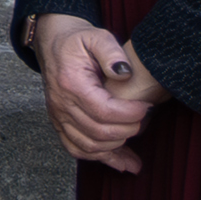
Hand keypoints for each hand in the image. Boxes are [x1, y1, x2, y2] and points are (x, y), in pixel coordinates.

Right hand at [34, 11, 161, 171]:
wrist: (53, 44)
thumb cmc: (78, 41)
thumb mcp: (97, 36)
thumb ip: (111, 52)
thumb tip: (124, 73)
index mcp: (71, 83)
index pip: (103, 110)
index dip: (129, 114)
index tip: (147, 106)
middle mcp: (61, 104)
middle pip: (97, 132)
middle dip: (128, 130)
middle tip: (145, 119)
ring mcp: (58, 117)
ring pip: (89, 146)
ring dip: (116, 147)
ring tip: (137, 137)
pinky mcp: (60, 124)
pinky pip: (77, 149)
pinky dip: (101, 158)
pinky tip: (122, 163)